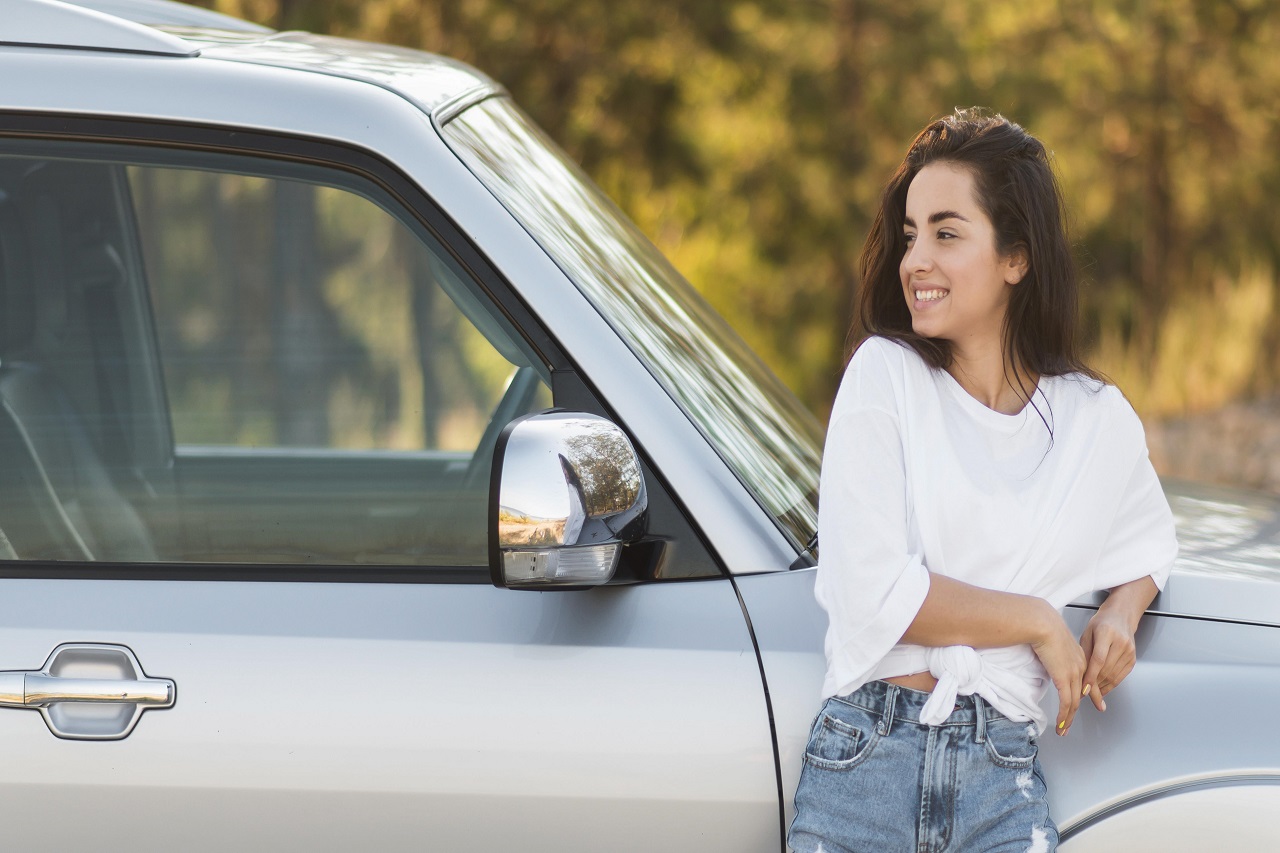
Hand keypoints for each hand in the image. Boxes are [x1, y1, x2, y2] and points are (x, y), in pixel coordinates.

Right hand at [1030, 602, 1086, 735]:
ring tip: (1063, 729)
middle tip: (1070, 723)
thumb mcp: (1051, 640)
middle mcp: (1080, 666)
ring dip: (1068, 718)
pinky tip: (1061, 724)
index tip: (1092, 701)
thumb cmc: (1041, 625)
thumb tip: (1045, 656)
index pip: (1085, 680)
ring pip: (1074, 702)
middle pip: (1081, 694)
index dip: (1089, 694)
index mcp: (1079, 656)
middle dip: (1076, 712)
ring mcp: (1074, 673)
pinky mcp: (1064, 678)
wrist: (1042, 622)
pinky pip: (1067, 702)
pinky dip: (1064, 715)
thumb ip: (1053, 651)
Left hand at [1079, 609, 1137, 711]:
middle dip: (1094, 685)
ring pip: (1114, 676)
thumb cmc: (1101, 623)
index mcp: (1106, 633)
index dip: (1091, 676)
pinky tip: (1102, 688)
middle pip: (1106, 670)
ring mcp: (1129, 651)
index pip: (1098, 659)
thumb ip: (1084, 653)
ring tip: (1091, 692)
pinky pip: (1121, 676)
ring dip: (1102, 687)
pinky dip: (1110, 684)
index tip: (1084, 689)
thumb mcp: (1087, 633)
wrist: (1121, 616)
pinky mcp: (1133, 659)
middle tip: (1083, 694)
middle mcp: (1121, 642)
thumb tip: (1079, 675)